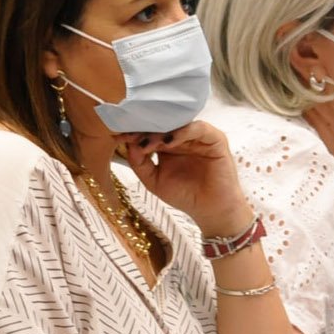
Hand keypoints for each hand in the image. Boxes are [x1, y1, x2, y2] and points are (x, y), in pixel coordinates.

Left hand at [122, 121, 249, 234]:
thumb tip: (128, 144)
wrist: (211, 211)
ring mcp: (199, 137)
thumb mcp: (153, 181)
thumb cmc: (185, 196)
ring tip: (147, 141)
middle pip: (163, 123)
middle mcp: (183, 137)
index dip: (134, 132)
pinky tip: (168, 141)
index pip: (150, 130)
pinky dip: (182, 132)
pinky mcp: (215, 139)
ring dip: (161, 130)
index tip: (118, 136)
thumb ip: (139, 163)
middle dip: (145, 128)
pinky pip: (198, 128)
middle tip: (129, 133)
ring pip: (179, 123)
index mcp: (168, 144)